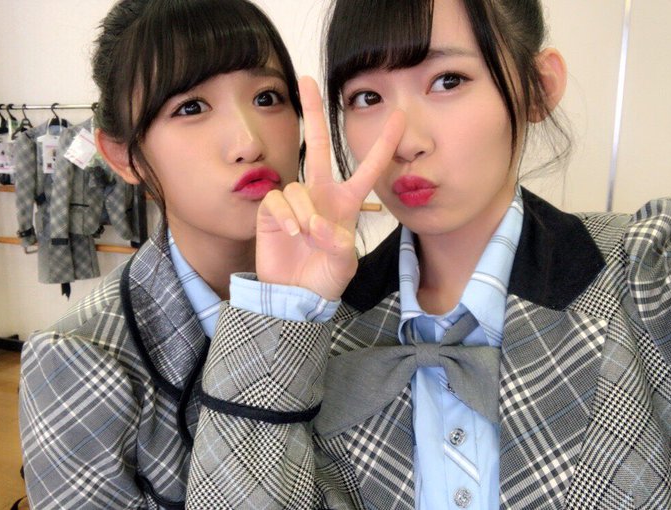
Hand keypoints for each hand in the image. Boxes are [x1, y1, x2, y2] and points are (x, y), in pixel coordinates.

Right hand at [256, 76, 403, 299]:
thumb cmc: (325, 278)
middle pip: (319, 144)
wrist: (296, 295)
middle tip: (308, 79)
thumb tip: (318, 226)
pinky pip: (279, 198)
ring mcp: (296, 201)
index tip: (399, 116)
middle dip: (313, 112)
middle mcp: (320, 194)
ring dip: (306, 213)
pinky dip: (287, 216)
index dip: (384, 144)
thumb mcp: (344, 263)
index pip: (368, 167)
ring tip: (308, 237)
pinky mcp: (271, 210)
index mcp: (345, 202)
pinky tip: (292, 234)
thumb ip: (338, 244)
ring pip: (298, 185)